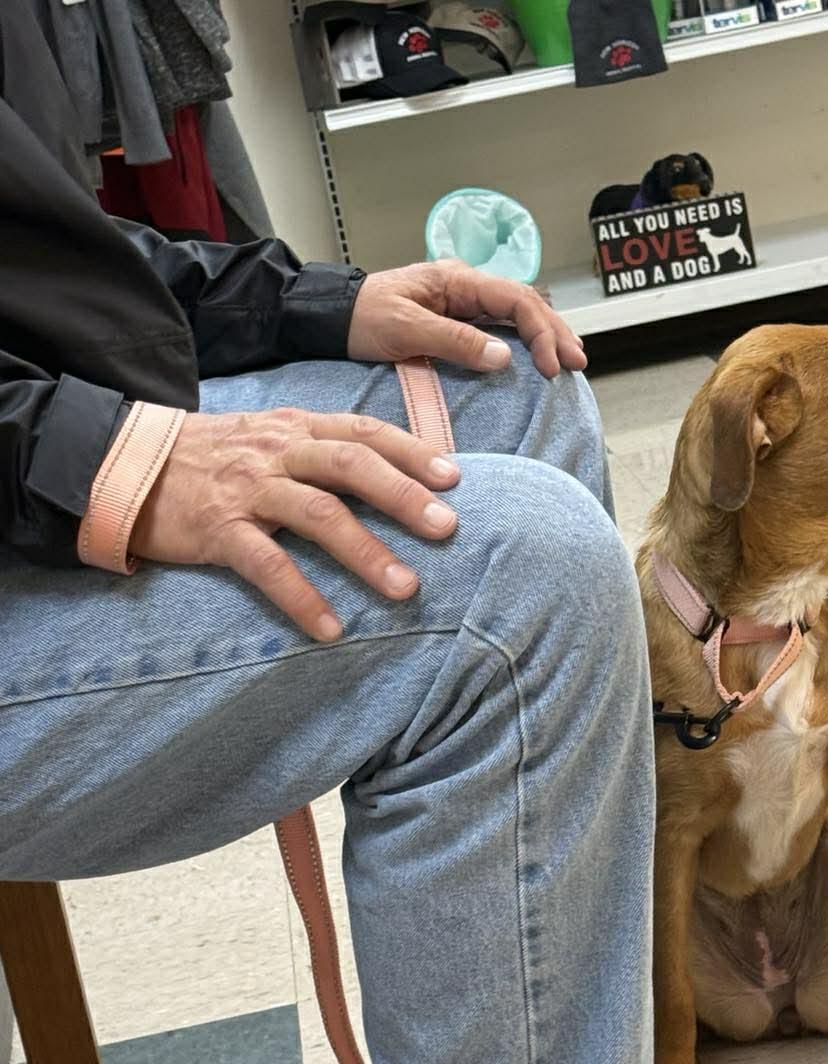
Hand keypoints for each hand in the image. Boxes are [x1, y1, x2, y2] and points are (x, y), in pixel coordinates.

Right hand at [131, 407, 459, 640]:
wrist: (128, 464)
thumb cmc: (214, 458)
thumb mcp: (270, 438)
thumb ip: (322, 451)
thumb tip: (392, 477)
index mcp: (295, 428)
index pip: (362, 432)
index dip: (411, 452)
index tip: (455, 478)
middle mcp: (277, 452)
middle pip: (350, 465)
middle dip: (403, 496)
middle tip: (447, 528)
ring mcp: (247, 489)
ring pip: (316, 514)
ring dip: (366, 552)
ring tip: (406, 589)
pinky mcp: (217, 528)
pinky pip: (266, 565)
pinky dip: (301, 597)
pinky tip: (330, 628)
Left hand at [346, 260, 586, 378]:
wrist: (328, 319)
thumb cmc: (361, 318)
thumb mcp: (406, 329)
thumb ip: (455, 341)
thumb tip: (505, 357)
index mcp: (457, 280)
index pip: (515, 300)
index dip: (540, 331)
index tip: (551, 364)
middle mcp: (464, 287)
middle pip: (524, 304)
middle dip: (553, 332)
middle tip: (577, 362)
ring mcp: (461, 304)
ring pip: (515, 315)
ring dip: (544, 336)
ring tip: (568, 360)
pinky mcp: (454, 322)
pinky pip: (498, 329)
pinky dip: (523, 342)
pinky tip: (536, 357)